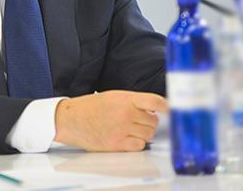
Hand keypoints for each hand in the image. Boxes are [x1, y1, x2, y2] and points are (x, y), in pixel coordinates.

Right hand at [53, 90, 167, 151]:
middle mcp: (126, 113)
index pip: (155, 101)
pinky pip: (140, 146)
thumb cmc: (92, 107)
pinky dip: (138, 143)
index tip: (171, 110)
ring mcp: (122, 129)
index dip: (166, 107)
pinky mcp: (117, 144)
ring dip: (145, 133)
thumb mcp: (114, 96)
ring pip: (149, 134)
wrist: (72, 119)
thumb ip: (133, 101)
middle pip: (154, 121)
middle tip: (141, 121)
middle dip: (150, 122)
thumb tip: (153, 108)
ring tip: (134, 129)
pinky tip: (130, 138)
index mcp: (126, 98)